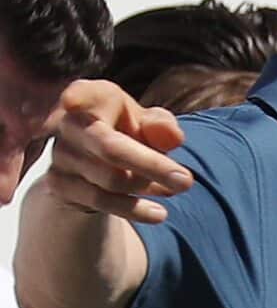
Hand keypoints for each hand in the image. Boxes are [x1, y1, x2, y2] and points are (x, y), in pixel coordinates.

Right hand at [43, 80, 193, 223]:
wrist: (96, 161)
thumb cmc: (129, 130)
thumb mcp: (148, 122)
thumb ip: (162, 125)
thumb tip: (174, 138)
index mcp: (93, 97)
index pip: (84, 93)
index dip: (78, 96)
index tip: (72, 100)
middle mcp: (70, 124)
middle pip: (111, 148)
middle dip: (152, 165)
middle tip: (187, 181)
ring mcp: (61, 155)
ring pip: (111, 179)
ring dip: (148, 185)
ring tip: (177, 187)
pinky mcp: (59, 184)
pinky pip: (101, 200)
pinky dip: (134, 209)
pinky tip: (159, 214)